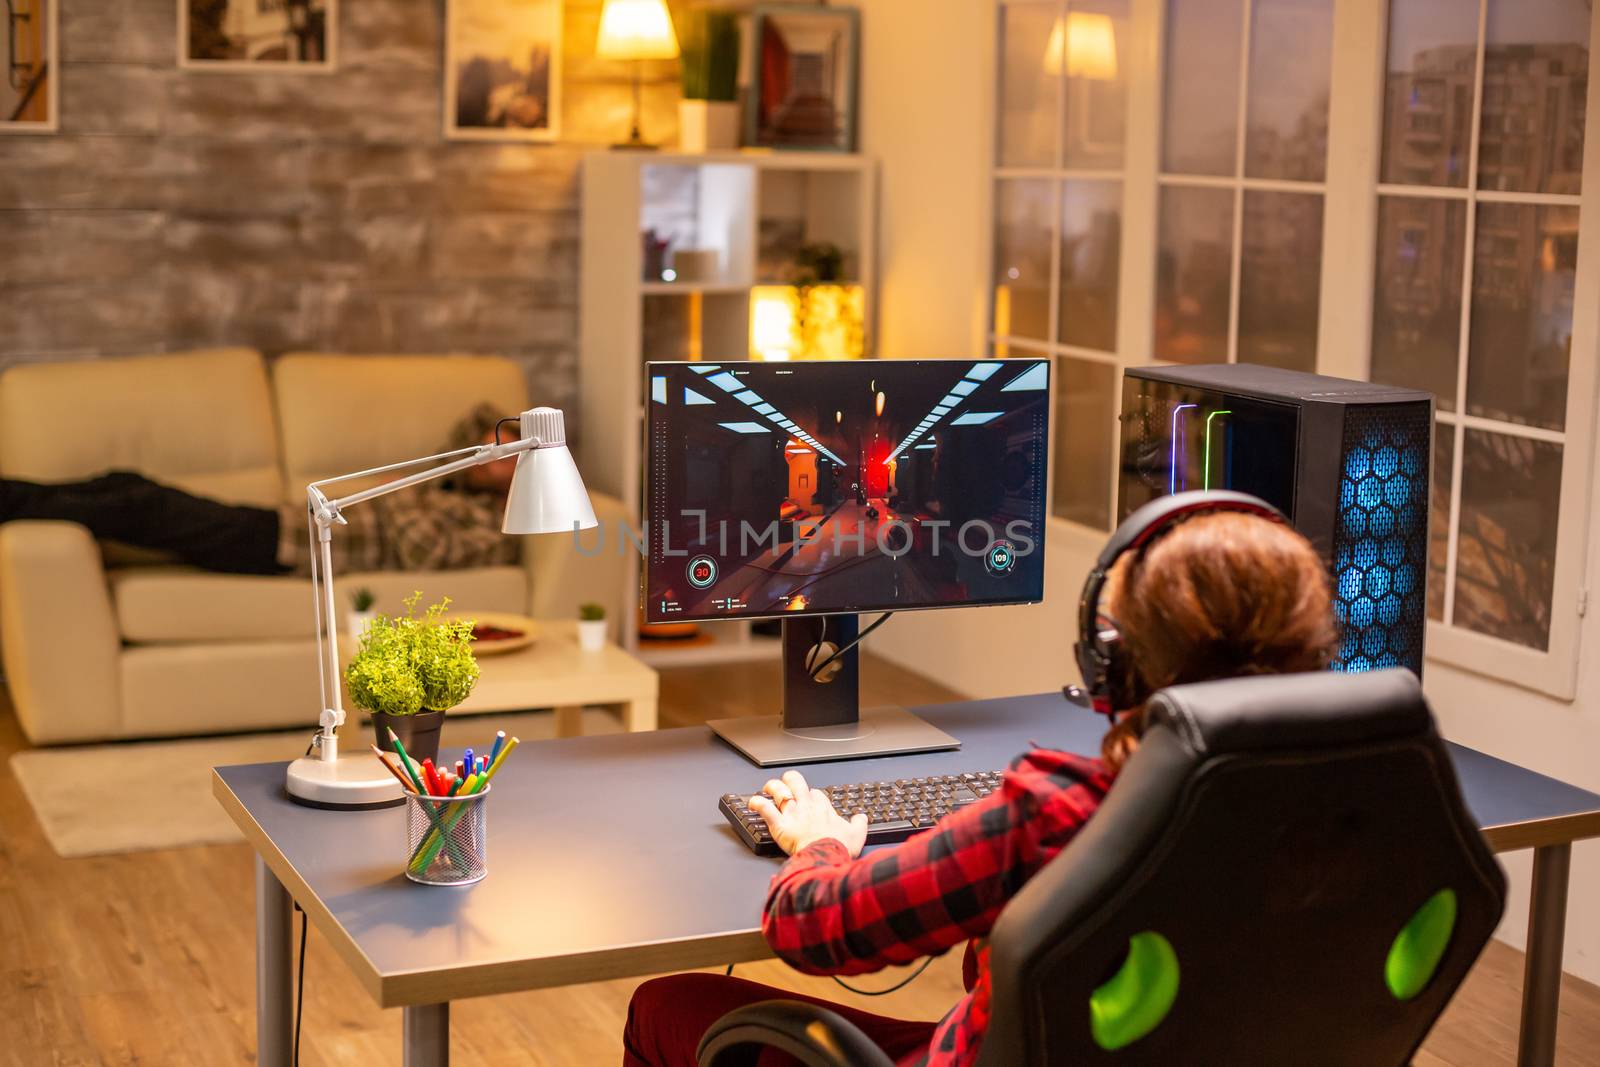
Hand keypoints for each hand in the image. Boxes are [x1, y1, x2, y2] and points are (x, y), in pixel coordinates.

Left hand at [749, 770, 867, 857]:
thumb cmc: (839, 847)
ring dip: (771, 787)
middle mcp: (806, 807)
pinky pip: (765, 809)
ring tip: (767, 788)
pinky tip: (752, 803)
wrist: (825, 857)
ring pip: (779, 791)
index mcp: (823, 808)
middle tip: (787, 783)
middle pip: (796, 782)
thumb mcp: (857, 835)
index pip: (816, 793)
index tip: (811, 800)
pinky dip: (757, 803)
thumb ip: (859, 824)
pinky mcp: (780, 825)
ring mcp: (792, 814)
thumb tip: (862, 818)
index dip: (812, 795)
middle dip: (790, 780)